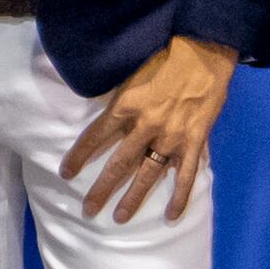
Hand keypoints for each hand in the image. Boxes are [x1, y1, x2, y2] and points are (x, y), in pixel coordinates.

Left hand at [57, 35, 236, 220]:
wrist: (204, 51)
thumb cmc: (164, 56)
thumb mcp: (131, 74)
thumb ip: (119, 98)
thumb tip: (102, 115)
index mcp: (126, 106)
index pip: (94, 137)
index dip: (79, 157)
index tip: (66, 174)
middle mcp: (145, 126)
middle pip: (118, 164)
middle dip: (101, 189)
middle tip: (87, 209)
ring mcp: (171, 137)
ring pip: (148, 175)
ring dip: (133, 198)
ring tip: (120, 218)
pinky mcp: (194, 142)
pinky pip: (185, 176)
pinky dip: (180, 197)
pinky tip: (172, 216)